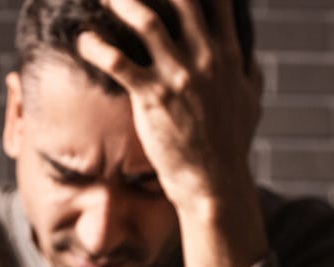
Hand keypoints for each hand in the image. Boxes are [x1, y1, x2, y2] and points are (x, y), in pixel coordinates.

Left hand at [76, 0, 261, 213]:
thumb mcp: (250, 104)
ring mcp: (179, 77)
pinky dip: (97, 47)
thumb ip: (248, 76)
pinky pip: (118, 63)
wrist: (213, 181)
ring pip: (148, 22)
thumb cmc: (230, 146)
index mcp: (228, 56)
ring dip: (122, 3)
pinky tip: (83, 40)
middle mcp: (205, 59)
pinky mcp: (153, 98)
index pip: (217, 2)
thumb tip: (250, 62)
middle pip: (182, 0)